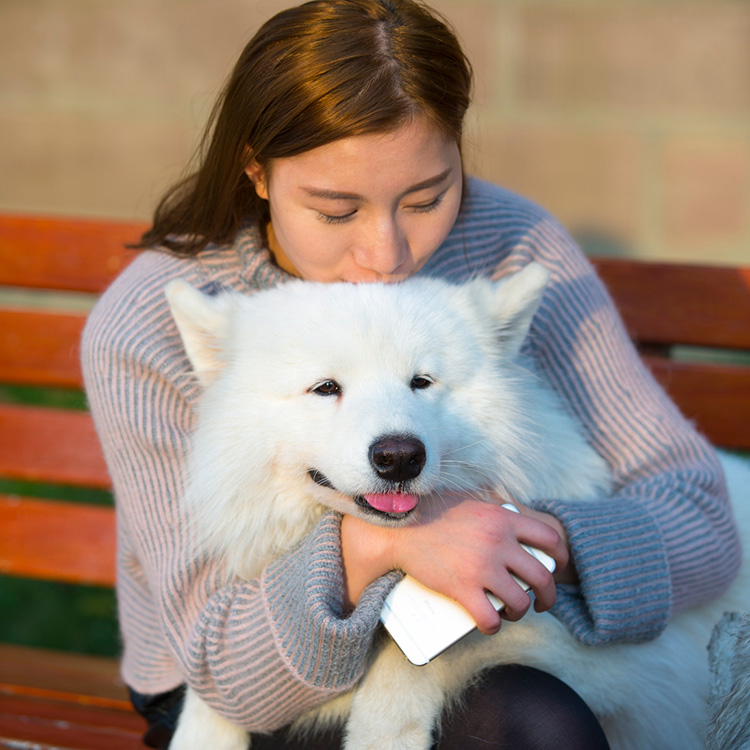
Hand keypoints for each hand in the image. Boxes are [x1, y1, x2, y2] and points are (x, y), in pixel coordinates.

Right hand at [340, 493, 569, 634]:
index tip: (556, 568)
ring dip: (521, 612)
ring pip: (520, 602)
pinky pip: (491, 618)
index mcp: (504, 519)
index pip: (550, 538)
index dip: (561, 557)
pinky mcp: (463, 589)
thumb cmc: (433, 512)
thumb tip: (511, 514)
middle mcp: (499, 542)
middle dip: (548, 596)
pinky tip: (490, 624)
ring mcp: (482, 567)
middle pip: (542, 577)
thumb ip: (494, 509)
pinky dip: (494, 626)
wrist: (401, 526)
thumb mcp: (472, 501)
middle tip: (542, 602)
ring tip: (512, 612)